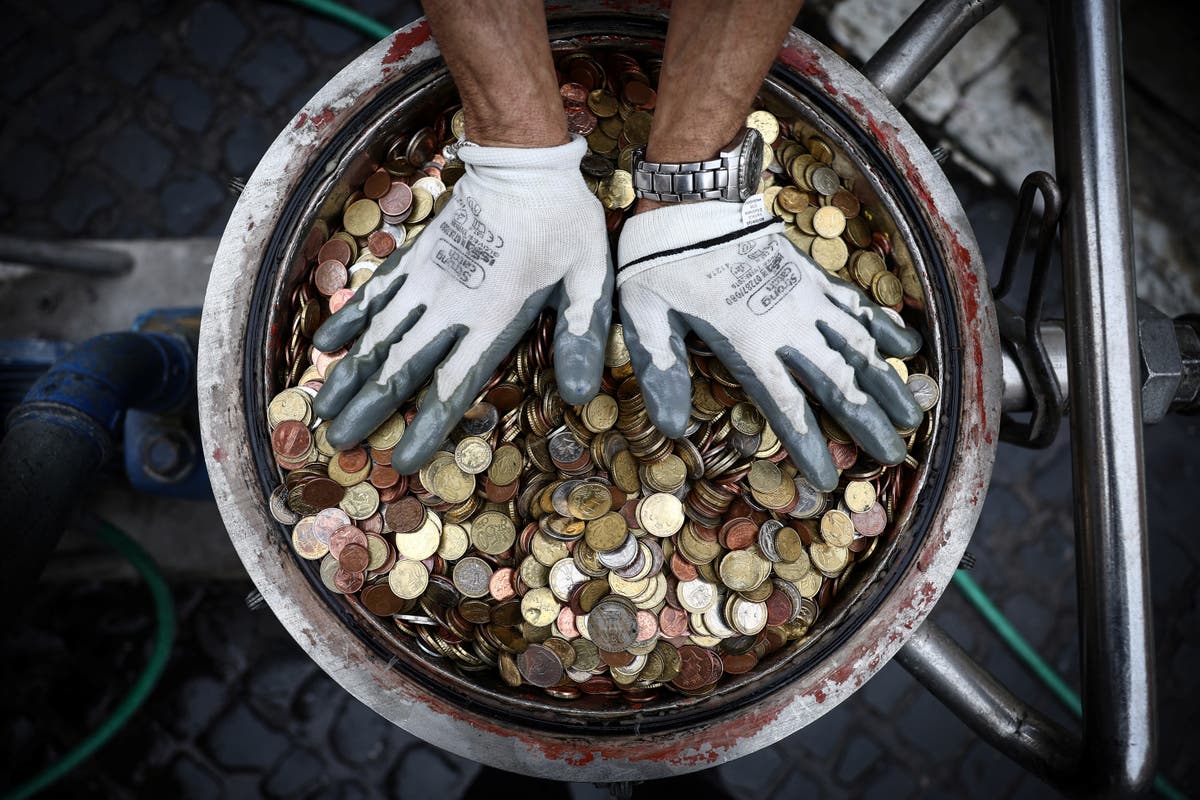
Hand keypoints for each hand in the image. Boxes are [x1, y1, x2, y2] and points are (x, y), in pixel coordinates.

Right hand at [313, 134, 610, 473]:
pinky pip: (375, 293)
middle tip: (342, 443)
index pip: (454, 384)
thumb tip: (581, 397)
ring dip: (350, 374)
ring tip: (323, 408)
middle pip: (402, 367)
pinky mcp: (415, 257)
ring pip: (379, 335)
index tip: (401, 462)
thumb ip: (582, 335)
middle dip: (370, 409)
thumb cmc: (564, 223)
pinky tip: (325, 344)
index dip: (427, 426)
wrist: (522, 161)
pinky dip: (348, 319)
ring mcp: (427, 280)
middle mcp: (451, 305)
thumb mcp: (590, 278)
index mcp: (494, 317)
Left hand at [616, 199, 922, 491]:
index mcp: (749, 342)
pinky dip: (885, 326)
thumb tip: (670, 429)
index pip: (787, 405)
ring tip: (914, 413)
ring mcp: (806, 297)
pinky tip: (908, 345)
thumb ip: (661, 371)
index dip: (810, 445)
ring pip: (859, 345)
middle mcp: (789, 324)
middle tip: (891, 455)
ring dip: (888, 381)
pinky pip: (857, 304)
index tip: (829, 479)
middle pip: (838, 381)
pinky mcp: (812, 275)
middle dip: (866, 421)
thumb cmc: (662, 261)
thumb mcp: (646, 317)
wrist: (695, 196)